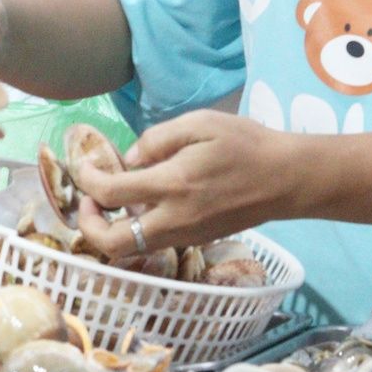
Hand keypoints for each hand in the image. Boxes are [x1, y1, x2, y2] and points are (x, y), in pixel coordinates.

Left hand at [74, 110, 304, 256]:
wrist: (287, 179)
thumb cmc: (246, 144)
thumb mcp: (200, 123)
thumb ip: (157, 139)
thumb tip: (129, 160)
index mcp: (173, 185)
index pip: (110, 194)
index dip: (87, 181)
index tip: (83, 166)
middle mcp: (174, 219)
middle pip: (113, 243)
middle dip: (89, 226)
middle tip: (89, 201)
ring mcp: (186, 235)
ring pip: (133, 248)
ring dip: (112, 229)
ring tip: (112, 201)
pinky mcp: (197, 240)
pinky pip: (154, 243)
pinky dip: (137, 228)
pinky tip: (143, 203)